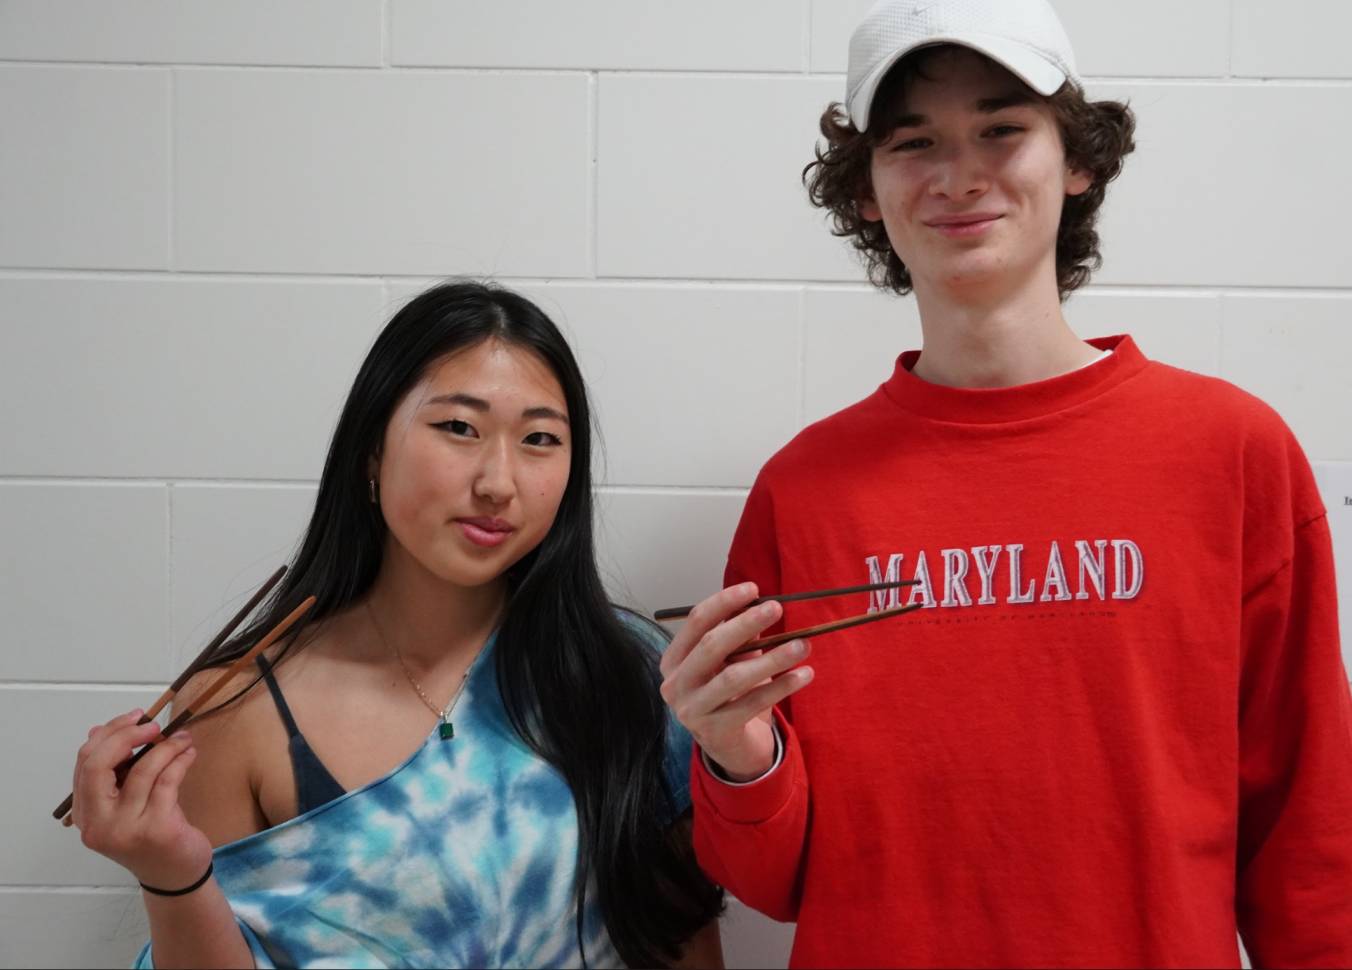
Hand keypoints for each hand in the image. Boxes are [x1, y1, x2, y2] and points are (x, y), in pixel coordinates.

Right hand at [70, 710, 213, 889]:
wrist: (174, 876)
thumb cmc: (151, 834)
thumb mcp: (125, 804)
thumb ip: (113, 772)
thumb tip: (97, 730)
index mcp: (86, 815)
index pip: (85, 764)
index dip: (108, 734)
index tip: (134, 718)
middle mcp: (98, 824)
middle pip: (99, 765)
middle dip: (127, 735)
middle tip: (155, 725)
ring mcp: (126, 828)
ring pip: (142, 770)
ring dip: (166, 747)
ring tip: (183, 738)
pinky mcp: (157, 829)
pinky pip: (167, 781)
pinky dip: (180, 760)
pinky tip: (189, 753)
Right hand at [659, 583, 813, 781]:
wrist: (729, 747)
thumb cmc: (729, 695)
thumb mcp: (731, 661)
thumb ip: (739, 635)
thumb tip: (760, 602)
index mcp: (674, 660)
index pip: (696, 622)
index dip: (724, 602)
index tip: (753, 589)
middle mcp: (675, 685)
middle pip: (711, 645)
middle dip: (746, 623)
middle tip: (777, 608)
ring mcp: (692, 711)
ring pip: (734, 676)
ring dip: (772, 657)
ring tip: (802, 644)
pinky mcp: (715, 731)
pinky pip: (753, 703)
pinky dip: (781, 686)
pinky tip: (804, 674)